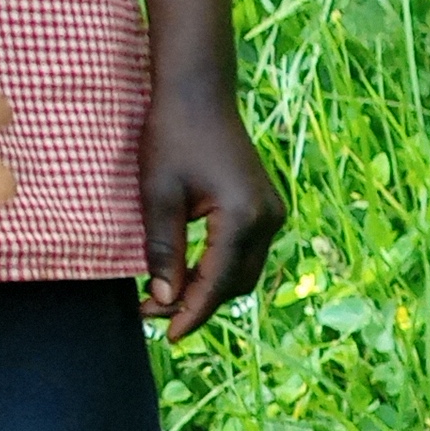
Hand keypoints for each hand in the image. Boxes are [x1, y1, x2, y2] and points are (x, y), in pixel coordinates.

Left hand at [136, 84, 281, 339]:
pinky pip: (247, 252)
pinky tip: (190, 270)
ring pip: (244, 271)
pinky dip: (220, 268)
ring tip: (169, 296)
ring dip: (211, 288)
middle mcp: (268, 220)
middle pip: (237, 284)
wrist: (198, 95)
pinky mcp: (267, 208)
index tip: (166, 335)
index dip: (192, 312)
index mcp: (244, 218)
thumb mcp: (158, 196)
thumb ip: (163, 251)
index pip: (217, 282)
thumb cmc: (171, 136)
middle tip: (156, 314)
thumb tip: (164, 300)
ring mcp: (273, 214)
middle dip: (200, 304)